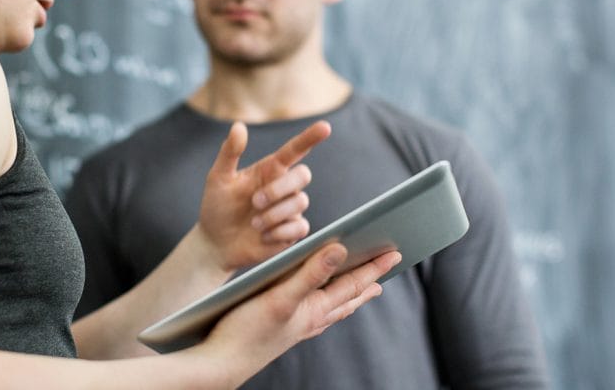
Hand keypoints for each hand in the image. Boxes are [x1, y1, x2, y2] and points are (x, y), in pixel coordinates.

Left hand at [197, 120, 331, 271]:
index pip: (295, 150)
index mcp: (270, 169)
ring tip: (253, 222)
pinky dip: (279, 231)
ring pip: (300, 202)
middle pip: (303, 175)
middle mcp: (284, 187)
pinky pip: (300, 227)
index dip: (310, 138)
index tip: (325, 127)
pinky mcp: (292, 232)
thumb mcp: (218, 178)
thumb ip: (230, 152)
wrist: (216, 243)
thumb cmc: (217, 207)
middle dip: (280, 188)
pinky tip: (262, 235)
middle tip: (255, 201)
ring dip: (274, 213)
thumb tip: (238, 126)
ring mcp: (290, 210)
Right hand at [207, 246, 401, 374]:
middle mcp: (310, 319)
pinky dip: (327, 304)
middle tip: (387, 268)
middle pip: (348, 297)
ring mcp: (297, 327)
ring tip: (365, 287)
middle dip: (368, 281)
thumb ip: (311, 274)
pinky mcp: (281, 329)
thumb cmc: (245, 332)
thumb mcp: (280, 298)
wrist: (219, 363)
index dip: (374, 267)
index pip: (351, 285)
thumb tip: (340, 251)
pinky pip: (316, 314)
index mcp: (314, 309)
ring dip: (350, 295)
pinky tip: (320, 305)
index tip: (395, 253)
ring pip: (333, 307)